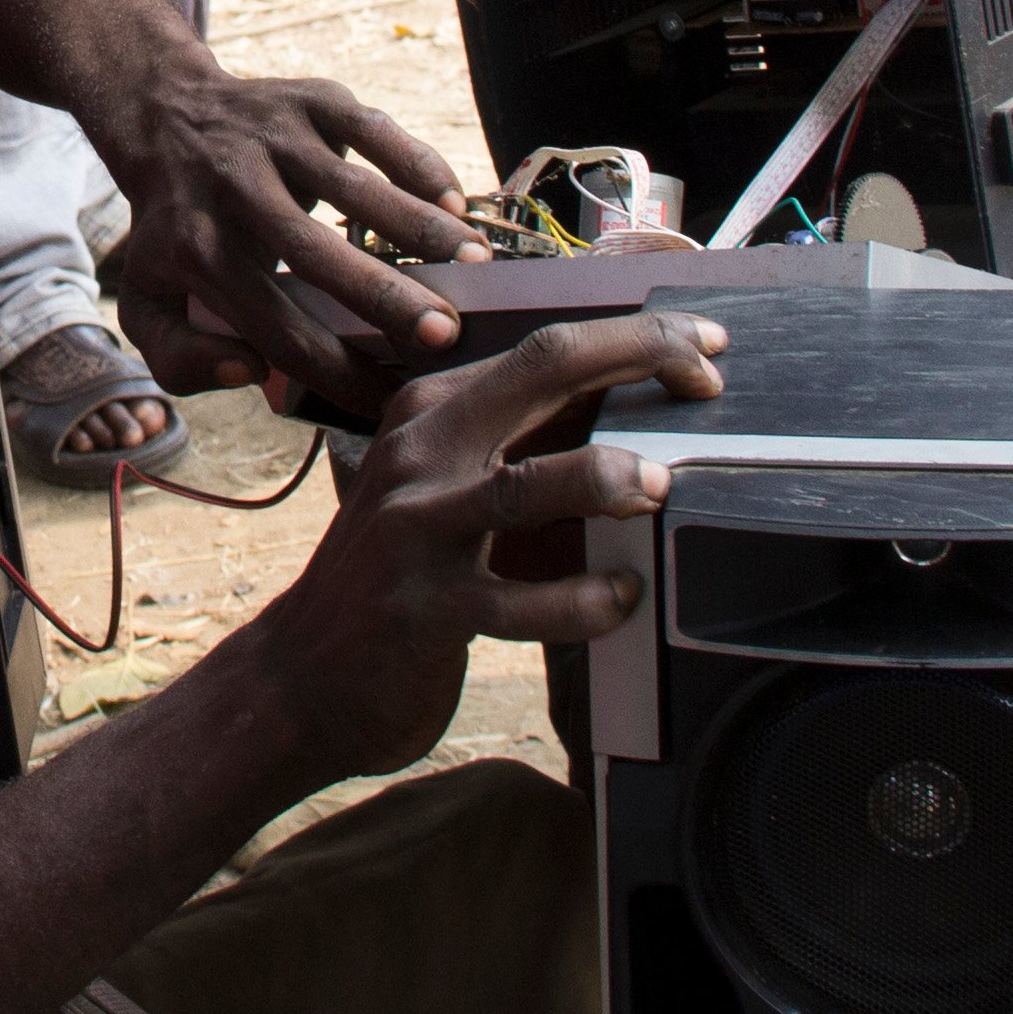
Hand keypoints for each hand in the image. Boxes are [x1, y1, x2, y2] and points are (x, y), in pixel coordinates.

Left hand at [99, 53, 488, 400]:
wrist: (167, 119)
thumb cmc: (176, 233)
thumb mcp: (147, 304)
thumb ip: (181, 358)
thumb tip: (248, 371)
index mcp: (197, 254)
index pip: (276, 328)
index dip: (338, 372)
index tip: (393, 402)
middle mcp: (232, 192)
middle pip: (314, 254)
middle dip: (385, 297)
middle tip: (447, 334)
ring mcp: (273, 139)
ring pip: (352, 188)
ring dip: (419, 228)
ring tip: (476, 266)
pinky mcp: (309, 100)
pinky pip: (372, 131)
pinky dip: (417, 164)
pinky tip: (455, 204)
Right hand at [230, 312, 723, 779]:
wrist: (303, 674)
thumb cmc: (396, 573)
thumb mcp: (440, 485)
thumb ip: (514, 441)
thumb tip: (628, 401)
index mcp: (431, 411)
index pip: (545, 349)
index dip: (634, 339)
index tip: (702, 346)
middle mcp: (421, 452)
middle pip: (544, 371)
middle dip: (640, 356)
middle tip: (709, 374)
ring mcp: (421, 530)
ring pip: (531, 484)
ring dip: (608, 479)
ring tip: (657, 489)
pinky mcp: (429, 609)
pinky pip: (525, 603)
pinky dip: (587, 602)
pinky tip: (622, 598)